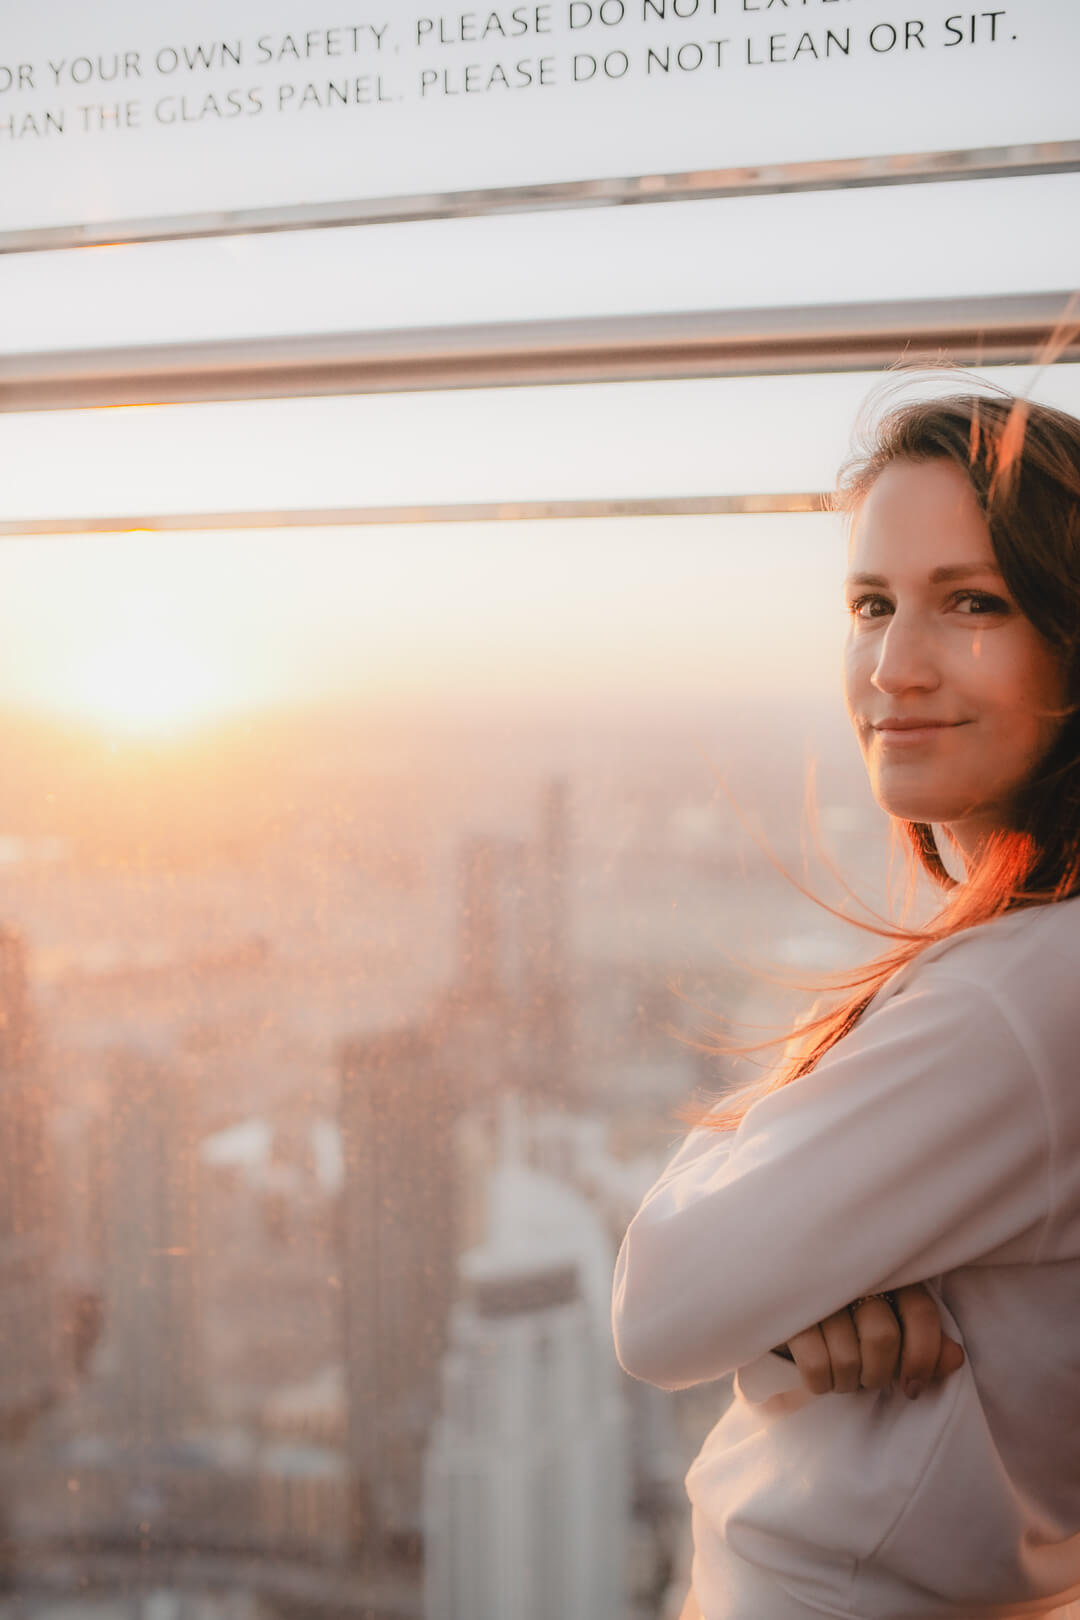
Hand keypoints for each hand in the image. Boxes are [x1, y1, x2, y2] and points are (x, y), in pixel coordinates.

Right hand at [776, 1283, 964, 1398]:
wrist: (779, 1296)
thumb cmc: (847, 1318)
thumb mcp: (890, 1325)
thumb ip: (924, 1343)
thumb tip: (955, 1358)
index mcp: (886, 1272)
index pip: (920, 1312)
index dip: (923, 1357)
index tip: (912, 1387)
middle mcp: (853, 1273)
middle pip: (882, 1338)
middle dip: (878, 1374)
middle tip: (867, 1377)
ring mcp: (816, 1289)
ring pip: (849, 1358)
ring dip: (848, 1382)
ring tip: (842, 1375)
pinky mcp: (786, 1311)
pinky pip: (816, 1365)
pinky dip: (821, 1383)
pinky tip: (820, 1377)